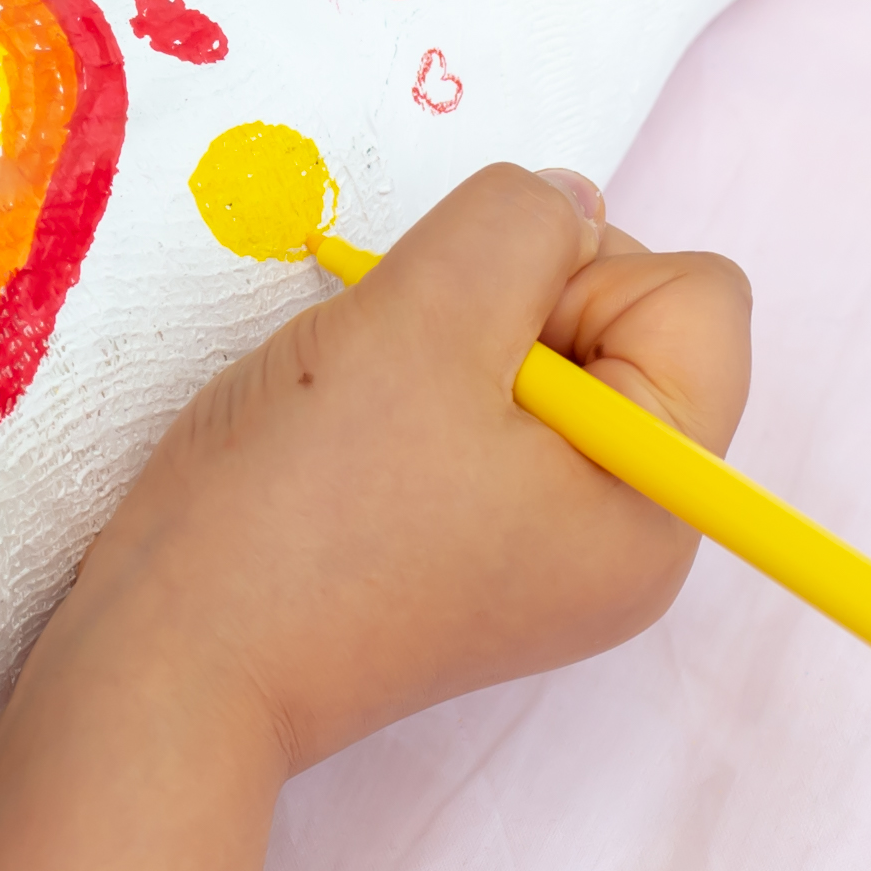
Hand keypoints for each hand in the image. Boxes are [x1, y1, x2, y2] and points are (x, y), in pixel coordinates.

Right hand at [39, 162, 752, 783]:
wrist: (175, 663)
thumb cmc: (301, 506)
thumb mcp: (425, 314)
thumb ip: (522, 222)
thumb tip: (567, 208)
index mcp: (661, 499)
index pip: (695, 294)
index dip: (578, 271)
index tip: (470, 335)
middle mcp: (632, 539)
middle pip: (627, 326)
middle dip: (513, 308)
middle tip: (406, 372)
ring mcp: (553, 554)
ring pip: (545, 363)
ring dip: (452, 345)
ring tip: (368, 406)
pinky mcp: (478, 555)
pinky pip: (488, 419)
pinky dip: (422, 393)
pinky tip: (354, 436)